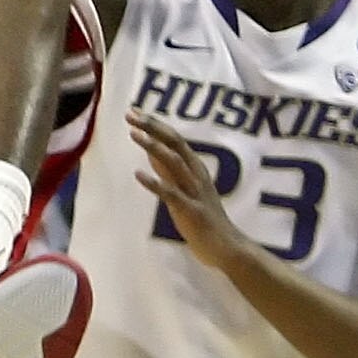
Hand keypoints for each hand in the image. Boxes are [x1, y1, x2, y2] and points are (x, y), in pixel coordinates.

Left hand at [131, 111, 246, 273]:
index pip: (174, 138)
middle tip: (130, 115)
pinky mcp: (191, 211)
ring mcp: (194, 192)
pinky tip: (138, 174)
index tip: (133, 110)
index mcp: (195, 168)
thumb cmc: (203, 216)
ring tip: (134, 134)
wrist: (227, 247)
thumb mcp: (185, 186)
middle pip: (175, 143)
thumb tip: (149, 147)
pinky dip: (155, 183)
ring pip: (174, 163)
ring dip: (154, 146)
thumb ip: (168, 169)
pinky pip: (172, 194)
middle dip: (153, 127)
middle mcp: (196, 175)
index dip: (154, 123)